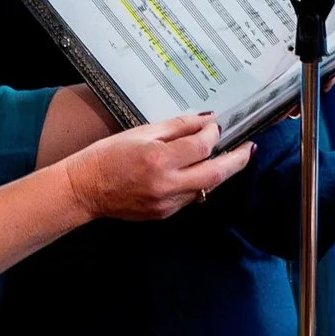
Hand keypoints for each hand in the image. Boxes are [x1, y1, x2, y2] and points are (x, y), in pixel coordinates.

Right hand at [66, 112, 252, 220]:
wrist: (85, 189)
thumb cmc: (107, 156)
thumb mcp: (140, 133)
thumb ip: (175, 127)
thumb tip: (204, 121)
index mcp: (158, 159)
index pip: (201, 146)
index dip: (213, 133)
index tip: (215, 125)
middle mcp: (166, 184)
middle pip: (215, 173)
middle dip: (237, 160)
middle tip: (249, 148)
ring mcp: (167, 203)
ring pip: (206, 187)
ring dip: (219, 172)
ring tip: (229, 157)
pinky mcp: (164, 214)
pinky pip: (190, 197)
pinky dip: (198, 183)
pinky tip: (197, 172)